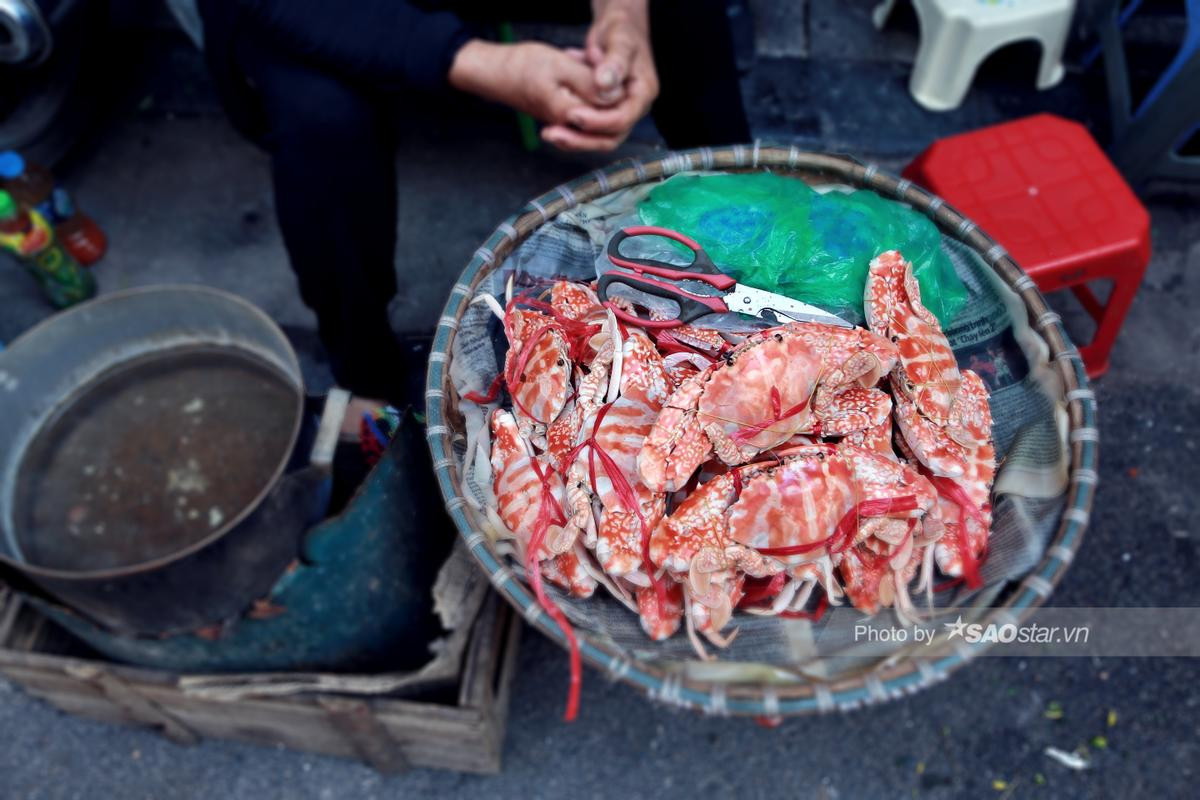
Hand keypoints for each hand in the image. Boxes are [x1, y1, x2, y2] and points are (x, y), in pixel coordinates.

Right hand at [449, 40, 608, 128]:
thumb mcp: (559, 66)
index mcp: (571, 115)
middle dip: (605, 84)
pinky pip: (587, 101)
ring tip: (578, 58)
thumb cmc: (521, 67)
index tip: (597, 60)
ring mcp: (569, 121)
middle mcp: (572, 125)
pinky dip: (586, 81)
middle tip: (589, 59)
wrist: (495, 73)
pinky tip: (575, 62)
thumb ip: (589, 83)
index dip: (613, 84)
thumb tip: (615, 96)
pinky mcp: (566, 113)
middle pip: (607, 112)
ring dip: (595, 80)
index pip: (612, 111)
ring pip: (598, 105)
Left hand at [542, 2, 658, 151]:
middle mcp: (632, 107)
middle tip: (553, 134)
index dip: (597, 121)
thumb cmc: (622, 30)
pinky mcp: (603, 112)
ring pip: (597, 137)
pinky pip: (587, 129)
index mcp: (642, 93)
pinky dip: (569, 126)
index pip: (622, 118)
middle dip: (581, 139)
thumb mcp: (620, 40)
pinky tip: (550, 121)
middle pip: (610, 137)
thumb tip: (604, 84)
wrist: (616, 29)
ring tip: (548, 133)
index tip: (572, 114)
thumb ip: (614, 62)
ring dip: (572, 137)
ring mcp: (618, 111)